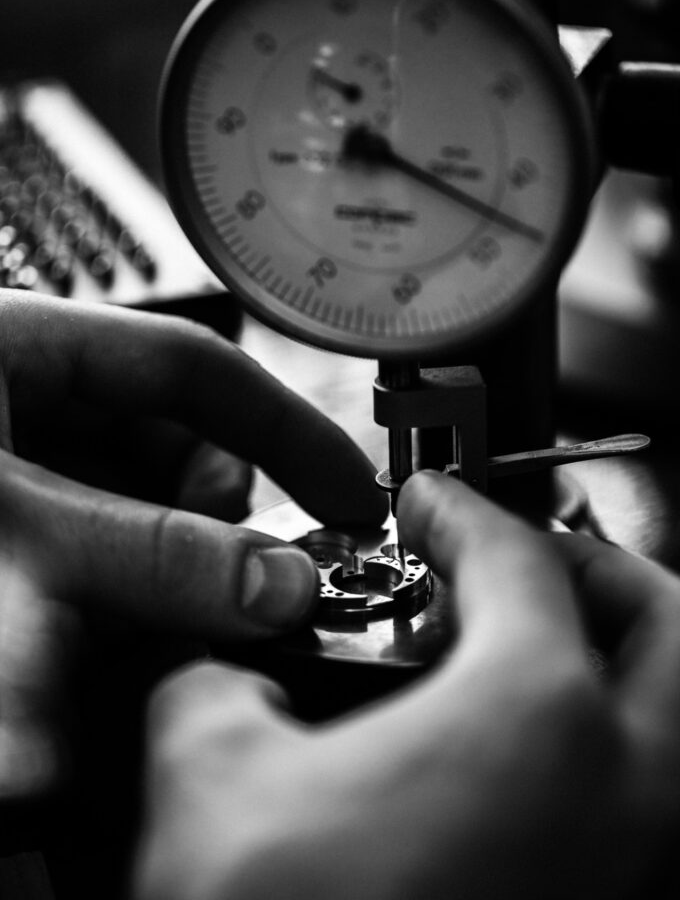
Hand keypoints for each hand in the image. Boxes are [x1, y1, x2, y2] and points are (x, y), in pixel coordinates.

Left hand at [0, 290, 385, 799]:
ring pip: (132, 505)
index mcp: (30, 346)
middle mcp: (26, 402)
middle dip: (215, 517)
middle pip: (171, 447)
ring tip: (153, 616)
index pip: (200, 371)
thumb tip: (270, 582)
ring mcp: (11, 464)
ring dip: (162, 564)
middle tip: (236, 583)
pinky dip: (110, 589)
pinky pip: (87, 545)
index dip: (289, 429)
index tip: (350, 493)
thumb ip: (145, 553)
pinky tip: (100, 626)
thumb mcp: (9, 522)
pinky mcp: (0, 523)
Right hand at [134, 472, 679, 899]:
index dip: (459, 512)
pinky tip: (500, 773)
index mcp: (537, 721)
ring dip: (610, 670)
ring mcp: (634, 872)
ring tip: (519, 659)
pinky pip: (635, 810)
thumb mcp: (212, 782)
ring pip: (670, 727)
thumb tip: (225, 678)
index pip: (516, 556)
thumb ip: (217, 690)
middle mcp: (624, 795)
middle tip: (522, 563)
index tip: (431, 507)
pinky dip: (590, 762)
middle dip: (594, 571)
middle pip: (664, 623)